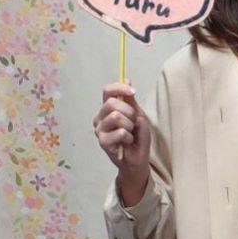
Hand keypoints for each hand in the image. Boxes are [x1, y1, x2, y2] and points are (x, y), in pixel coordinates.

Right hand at [93, 81, 150, 204]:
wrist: (137, 159)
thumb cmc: (137, 137)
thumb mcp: (138, 115)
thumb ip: (131, 100)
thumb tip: (127, 80)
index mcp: (108, 109)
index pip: (107, 91)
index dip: (120, 88)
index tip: (133, 91)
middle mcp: (100, 117)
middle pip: (111, 103)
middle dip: (128, 111)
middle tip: (133, 122)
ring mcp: (99, 130)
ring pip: (115, 116)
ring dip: (129, 125)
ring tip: (130, 133)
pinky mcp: (102, 142)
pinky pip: (119, 132)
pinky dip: (129, 137)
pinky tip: (127, 142)